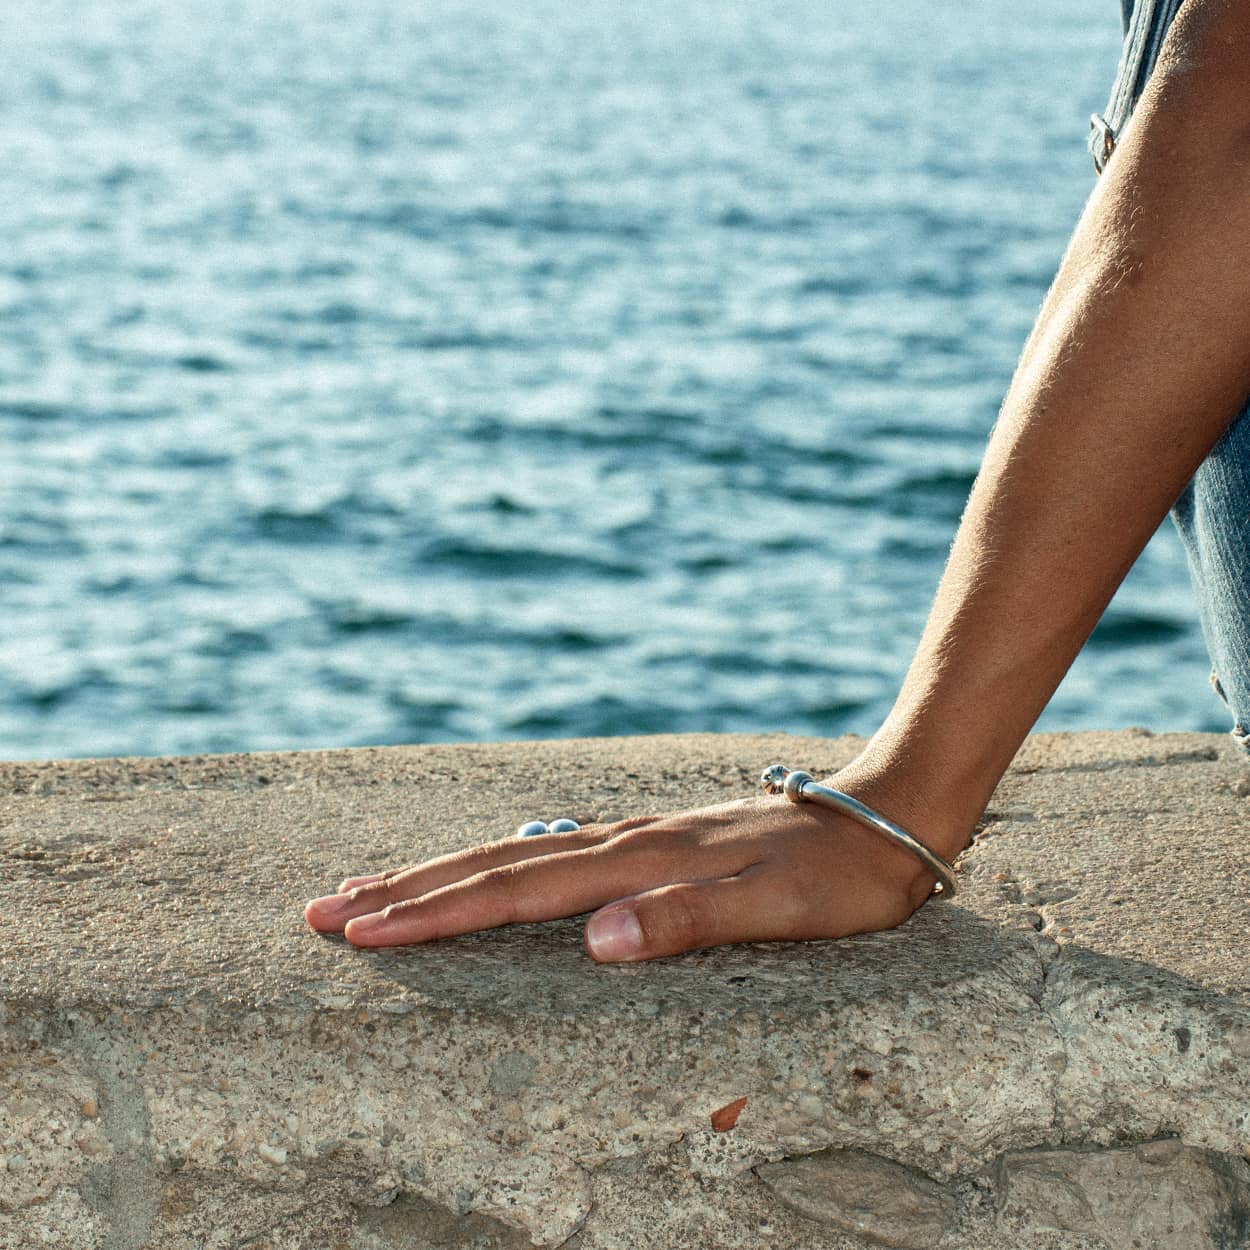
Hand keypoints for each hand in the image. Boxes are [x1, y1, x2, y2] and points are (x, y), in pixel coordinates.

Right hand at [303, 785, 950, 961]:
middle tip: (324, 908)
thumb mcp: (778, 909)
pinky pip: (553, 853)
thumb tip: (591, 941)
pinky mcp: (655, 841)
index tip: (362, 931)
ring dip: (440, 872)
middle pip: (494, 863)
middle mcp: (625, 843)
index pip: (515, 893)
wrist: (886, 812)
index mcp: (640, 863)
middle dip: (407, 889)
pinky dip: (498, 863)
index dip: (435, 914)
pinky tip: (491, 866)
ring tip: (378, 887)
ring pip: (516, 853)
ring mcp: (637, 837)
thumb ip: (686, 920)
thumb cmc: (840, 875)